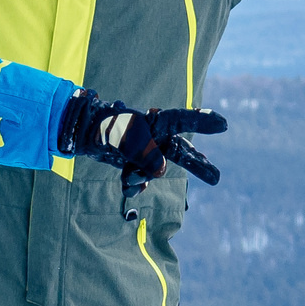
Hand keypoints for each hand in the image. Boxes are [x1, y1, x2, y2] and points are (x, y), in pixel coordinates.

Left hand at [55, 92, 227, 217]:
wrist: (80, 133)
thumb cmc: (104, 126)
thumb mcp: (123, 138)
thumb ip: (144, 153)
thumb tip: (162, 172)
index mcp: (156, 122)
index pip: (183, 120)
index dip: (202, 122)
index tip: (224, 125)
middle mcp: (155, 137)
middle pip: (181, 152)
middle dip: (197, 165)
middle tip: (215, 178)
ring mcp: (144, 152)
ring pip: (155, 171)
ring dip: (142, 177)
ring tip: (129, 177)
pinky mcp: (132, 164)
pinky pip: (140, 180)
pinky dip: (133, 184)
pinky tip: (126, 185)